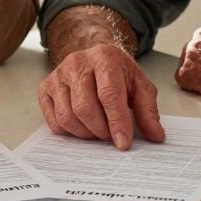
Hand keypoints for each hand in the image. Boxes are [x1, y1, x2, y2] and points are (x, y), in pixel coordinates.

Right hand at [37, 43, 164, 149]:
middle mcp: (77, 63)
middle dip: (101, 130)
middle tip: (111, 136)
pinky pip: (53, 120)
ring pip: (67, 116)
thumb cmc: (117, 73)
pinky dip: (69, 131)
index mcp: (105, 58)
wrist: (95, 58)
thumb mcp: (139, 86)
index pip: (108, 95)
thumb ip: (148, 110)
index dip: (116, 122)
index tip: (123, 143)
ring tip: (98, 131)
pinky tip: (82, 125)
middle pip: (85, 108)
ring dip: (86, 133)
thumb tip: (156, 136)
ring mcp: (58, 75)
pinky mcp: (45, 87)